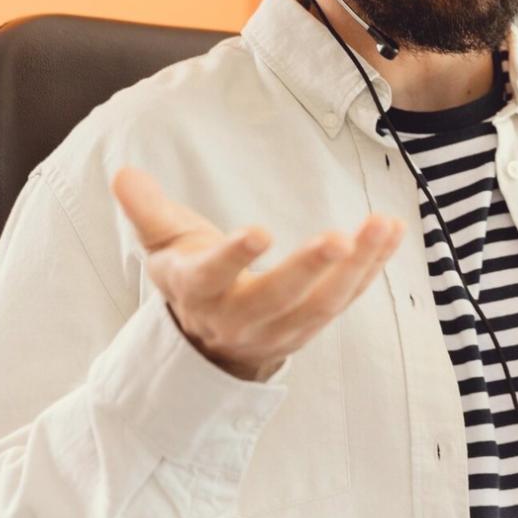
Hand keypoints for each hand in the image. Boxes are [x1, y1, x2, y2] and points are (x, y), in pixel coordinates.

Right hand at [111, 166, 403, 380]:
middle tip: (339, 238)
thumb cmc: (193, 277)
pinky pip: (348, 298)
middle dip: (309, 270)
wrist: (210, 343)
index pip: (213, 277)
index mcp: (199, 291)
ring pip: (322, 304)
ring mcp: (280, 329)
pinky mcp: (313, 326)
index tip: (260, 232)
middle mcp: (239, 318)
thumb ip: (147, 210)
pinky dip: (373, 266)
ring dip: (357, 266)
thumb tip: (123, 174)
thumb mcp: (164, 245)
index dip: (234, 257)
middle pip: (277, 299)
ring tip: (382, 225)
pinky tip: (393, 231)